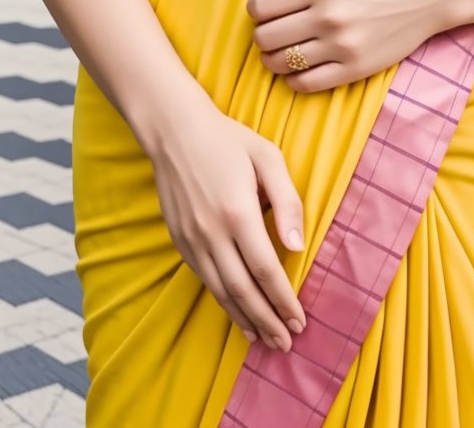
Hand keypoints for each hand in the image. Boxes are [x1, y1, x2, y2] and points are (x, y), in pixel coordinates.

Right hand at [147, 93, 306, 352]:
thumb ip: (287, 200)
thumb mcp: (268, 157)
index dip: (283, 299)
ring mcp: (192, 239)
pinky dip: (223, 303)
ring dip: (245, 319)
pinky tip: (237, 315)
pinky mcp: (180, 241)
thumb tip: (297, 246)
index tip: (300, 319)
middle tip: (286, 343)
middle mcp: (212, 232)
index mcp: (238, 212)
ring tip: (265, 340)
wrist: (174, 130)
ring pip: (221, 291)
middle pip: (243, 290)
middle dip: (267, 320)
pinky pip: (205, 280)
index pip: (265, 269)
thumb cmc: (228, 139)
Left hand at [247, 0, 451, 91]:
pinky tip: (301, 68)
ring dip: (275, 58)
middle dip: (263, 34)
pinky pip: (307, 84)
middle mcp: (328, 16)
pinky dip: (295, 79)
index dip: (258, 8)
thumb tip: (275, 2)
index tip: (266, 9)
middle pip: (266, 37)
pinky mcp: (356, 69)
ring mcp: (342, 46)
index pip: (260, 6)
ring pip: (281, 64)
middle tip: (274, 30)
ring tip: (285, 50)